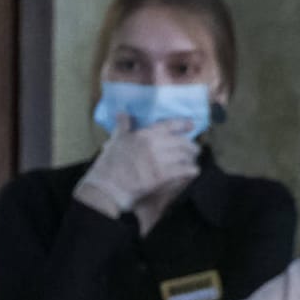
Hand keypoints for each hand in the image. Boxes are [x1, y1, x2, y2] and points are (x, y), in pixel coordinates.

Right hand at [75, 114, 200, 215]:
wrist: (107, 187)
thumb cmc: (108, 164)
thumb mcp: (115, 140)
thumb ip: (122, 125)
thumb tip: (122, 112)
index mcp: (144, 134)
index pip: (169, 125)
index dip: (183, 124)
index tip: (191, 125)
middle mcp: (154, 145)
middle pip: (181, 141)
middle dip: (190, 146)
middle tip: (193, 149)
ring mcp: (158, 161)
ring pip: (184, 155)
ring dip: (191, 158)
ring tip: (192, 160)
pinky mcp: (161, 176)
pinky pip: (184, 170)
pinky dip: (191, 170)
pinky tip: (193, 171)